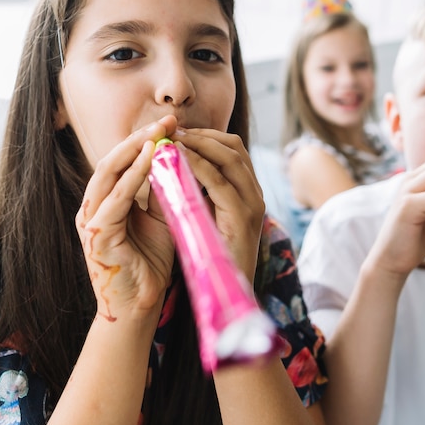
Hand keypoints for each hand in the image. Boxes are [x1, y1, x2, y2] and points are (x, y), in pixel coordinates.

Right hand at [76, 117, 176, 323]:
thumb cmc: (151, 260)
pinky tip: (152, 159)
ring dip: (135, 149)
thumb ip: (164, 189)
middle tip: (167, 119)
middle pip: (113, 160)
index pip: (123, 161)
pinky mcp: (97, 236)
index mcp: (107, 200)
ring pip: (109, 173)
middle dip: (141, 137)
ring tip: (159, 132)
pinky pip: (115, 199)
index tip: (172, 123)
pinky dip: (133, 176)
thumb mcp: (161, 216)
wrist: (141, 303)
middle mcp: (94, 206)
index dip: (146, 139)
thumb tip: (183, 157)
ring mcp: (91, 220)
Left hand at [171, 128, 265, 282]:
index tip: (178, 130)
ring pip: (230, 158)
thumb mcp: (205, 217)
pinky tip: (179, 163)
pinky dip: (199, 168)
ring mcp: (252, 204)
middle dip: (202, 134)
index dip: (205, 134)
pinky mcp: (243, 219)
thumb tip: (169, 166)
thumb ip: (196, 192)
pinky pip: (220, 184)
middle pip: (233, 146)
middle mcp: (255, 193)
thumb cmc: (211, 256)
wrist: (227, 293)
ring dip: (199, 145)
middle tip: (173, 130)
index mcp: (247, 190)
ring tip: (172, 141)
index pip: (232, 148)